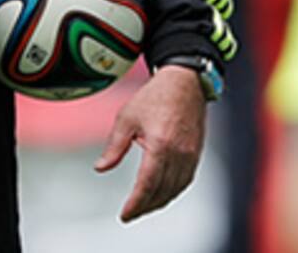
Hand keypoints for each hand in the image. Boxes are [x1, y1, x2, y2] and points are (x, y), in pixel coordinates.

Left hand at [93, 65, 205, 222]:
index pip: (147, 183)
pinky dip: (172, 191)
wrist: (184, 82)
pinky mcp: (196, 154)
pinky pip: (185, 181)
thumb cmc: (154, 97)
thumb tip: (101, 168)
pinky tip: (161, 193)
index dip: (136, 203)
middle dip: (145, 207)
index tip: (125, 214)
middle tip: (130, 214)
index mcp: (160, 144)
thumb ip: (114, 146)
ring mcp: (191, 155)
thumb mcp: (126, 118)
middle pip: (162, 191)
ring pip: (175, 189)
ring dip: (159, 202)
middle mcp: (179, 153)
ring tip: (143, 207)